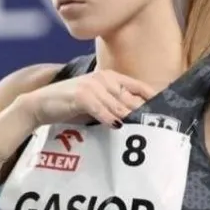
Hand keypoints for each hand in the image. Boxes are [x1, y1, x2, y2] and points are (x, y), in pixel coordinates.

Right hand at [28, 69, 156, 128]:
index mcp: (110, 77)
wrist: (41, 104)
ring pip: (118, 106)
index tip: (168, 110)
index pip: (138, 87)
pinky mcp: (82, 96)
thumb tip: (137, 119)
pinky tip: (117, 127)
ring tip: (143, 132)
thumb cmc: (71, 105)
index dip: (154, 98)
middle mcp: (104, 78)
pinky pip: (101, 109)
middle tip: (159, 128)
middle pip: (132, 98)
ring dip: (130, 119)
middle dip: (145, 113)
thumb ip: (115, 106)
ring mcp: (93, 85)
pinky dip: (109, 118)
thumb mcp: (96, 103)